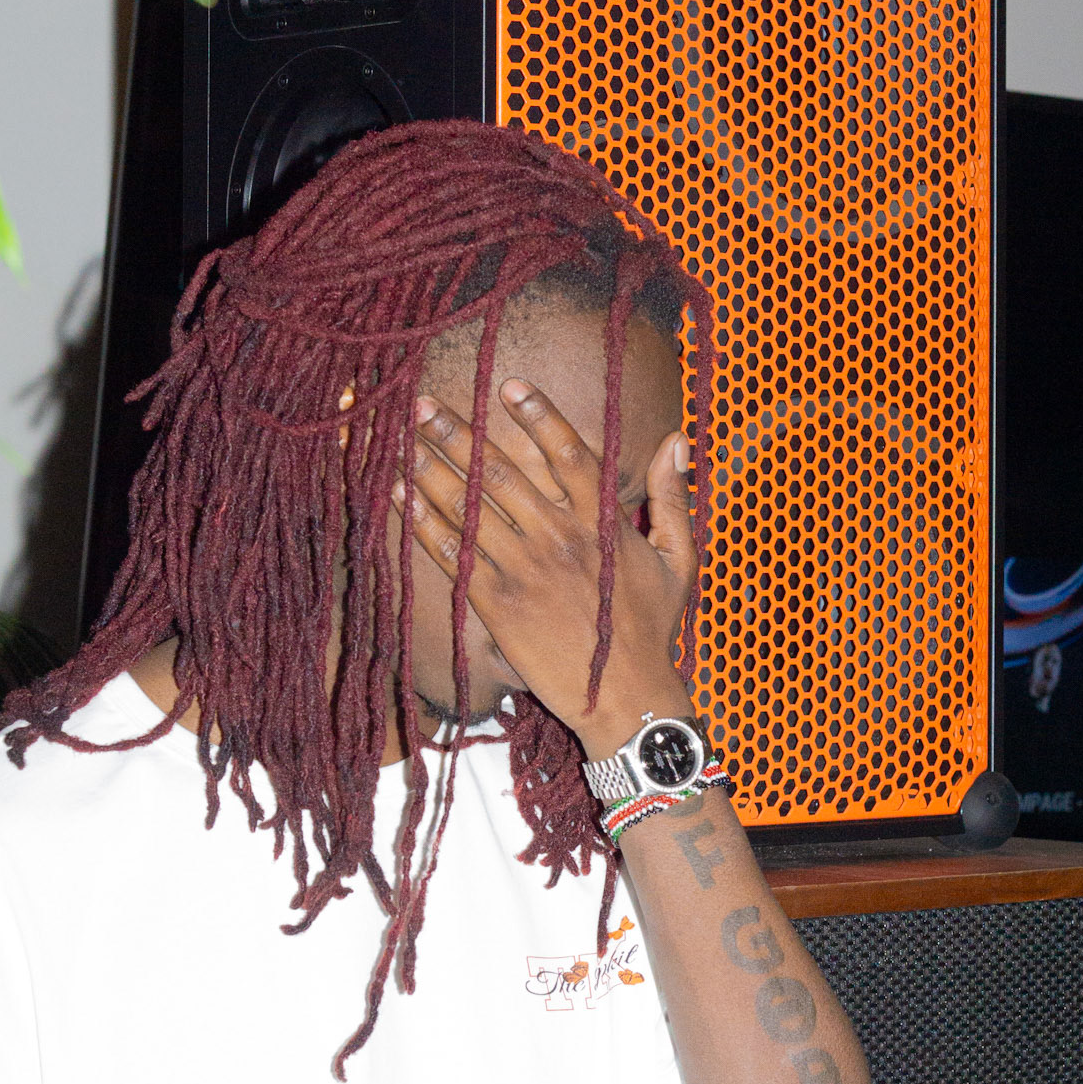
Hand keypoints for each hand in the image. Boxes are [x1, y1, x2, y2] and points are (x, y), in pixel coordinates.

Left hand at [394, 379, 695, 756]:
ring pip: (472, 507)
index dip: (539, 415)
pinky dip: (426, 524)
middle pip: (503, 472)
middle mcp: (562, 537)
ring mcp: (527, 570)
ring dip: (433, 469)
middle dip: (460, 434)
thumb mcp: (680, 560)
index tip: (508, 384)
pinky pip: (456, 554)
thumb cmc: (651, 629)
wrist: (625, 699)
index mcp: (606, 522)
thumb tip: (678, 439)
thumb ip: (673, 497)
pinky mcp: (499, 604)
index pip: (570, 452)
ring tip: (404, 439)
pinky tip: (402, 496)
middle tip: (424, 403)